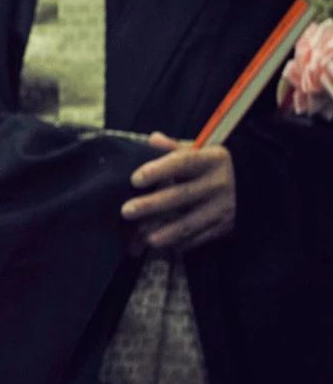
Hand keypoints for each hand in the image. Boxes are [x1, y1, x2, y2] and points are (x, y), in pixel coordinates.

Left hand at [121, 131, 235, 251]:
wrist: (257, 185)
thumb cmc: (216, 167)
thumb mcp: (202, 151)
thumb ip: (176, 147)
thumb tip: (153, 139)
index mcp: (212, 160)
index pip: (183, 163)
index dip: (159, 170)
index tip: (135, 179)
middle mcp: (218, 183)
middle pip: (182, 195)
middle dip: (152, 205)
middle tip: (126, 211)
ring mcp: (222, 207)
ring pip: (191, 222)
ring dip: (166, 232)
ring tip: (144, 237)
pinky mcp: (224, 227)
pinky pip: (199, 238)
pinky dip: (180, 243)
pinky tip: (163, 244)